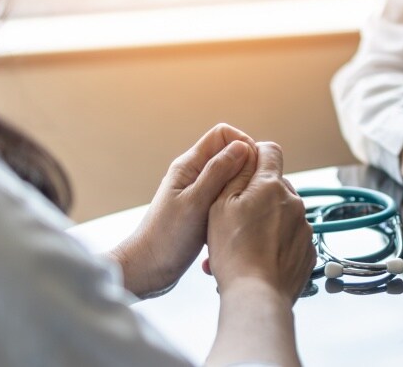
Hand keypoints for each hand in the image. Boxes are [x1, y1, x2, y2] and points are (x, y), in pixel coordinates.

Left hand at [109, 124, 256, 297]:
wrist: (148, 269)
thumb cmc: (167, 238)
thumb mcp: (195, 202)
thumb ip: (218, 172)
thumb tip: (242, 146)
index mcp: (188, 165)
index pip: (223, 134)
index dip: (243, 143)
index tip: (254, 166)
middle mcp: (193, 174)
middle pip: (229, 154)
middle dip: (246, 167)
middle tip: (252, 191)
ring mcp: (197, 191)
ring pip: (230, 177)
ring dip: (241, 188)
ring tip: (244, 208)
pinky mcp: (201, 209)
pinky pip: (225, 196)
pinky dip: (233, 205)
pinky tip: (234, 222)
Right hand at [207, 141, 315, 302]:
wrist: (257, 295)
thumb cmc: (234, 251)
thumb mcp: (220, 205)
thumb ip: (236, 174)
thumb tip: (247, 151)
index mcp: (271, 185)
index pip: (270, 150)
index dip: (255, 154)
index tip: (243, 168)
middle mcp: (294, 201)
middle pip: (275, 184)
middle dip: (256, 194)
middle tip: (235, 217)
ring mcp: (304, 226)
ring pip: (282, 212)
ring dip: (265, 220)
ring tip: (243, 244)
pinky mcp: (308, 249)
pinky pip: (291, 235)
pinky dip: (277, 240)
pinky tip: (259, 256)